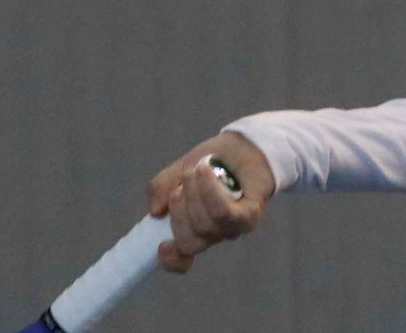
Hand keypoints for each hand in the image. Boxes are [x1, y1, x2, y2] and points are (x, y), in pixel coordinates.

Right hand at [146, 130, 277, 273]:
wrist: (245, 145)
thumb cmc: (212, 164)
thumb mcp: (178, 171)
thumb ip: (161, 189)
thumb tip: (155, 211)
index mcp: (194, 230)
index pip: (182, 259)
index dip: (171, 259)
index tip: (161, 246)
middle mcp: (214, 234)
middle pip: (189, 242)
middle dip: (178, 210)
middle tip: (182, 183)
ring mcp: (233, 227)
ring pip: (205, 225)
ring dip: (195, 193)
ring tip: (198, 168)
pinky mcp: (250, 214)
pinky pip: (225, 213)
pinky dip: (211, 192)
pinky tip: (206, 172)